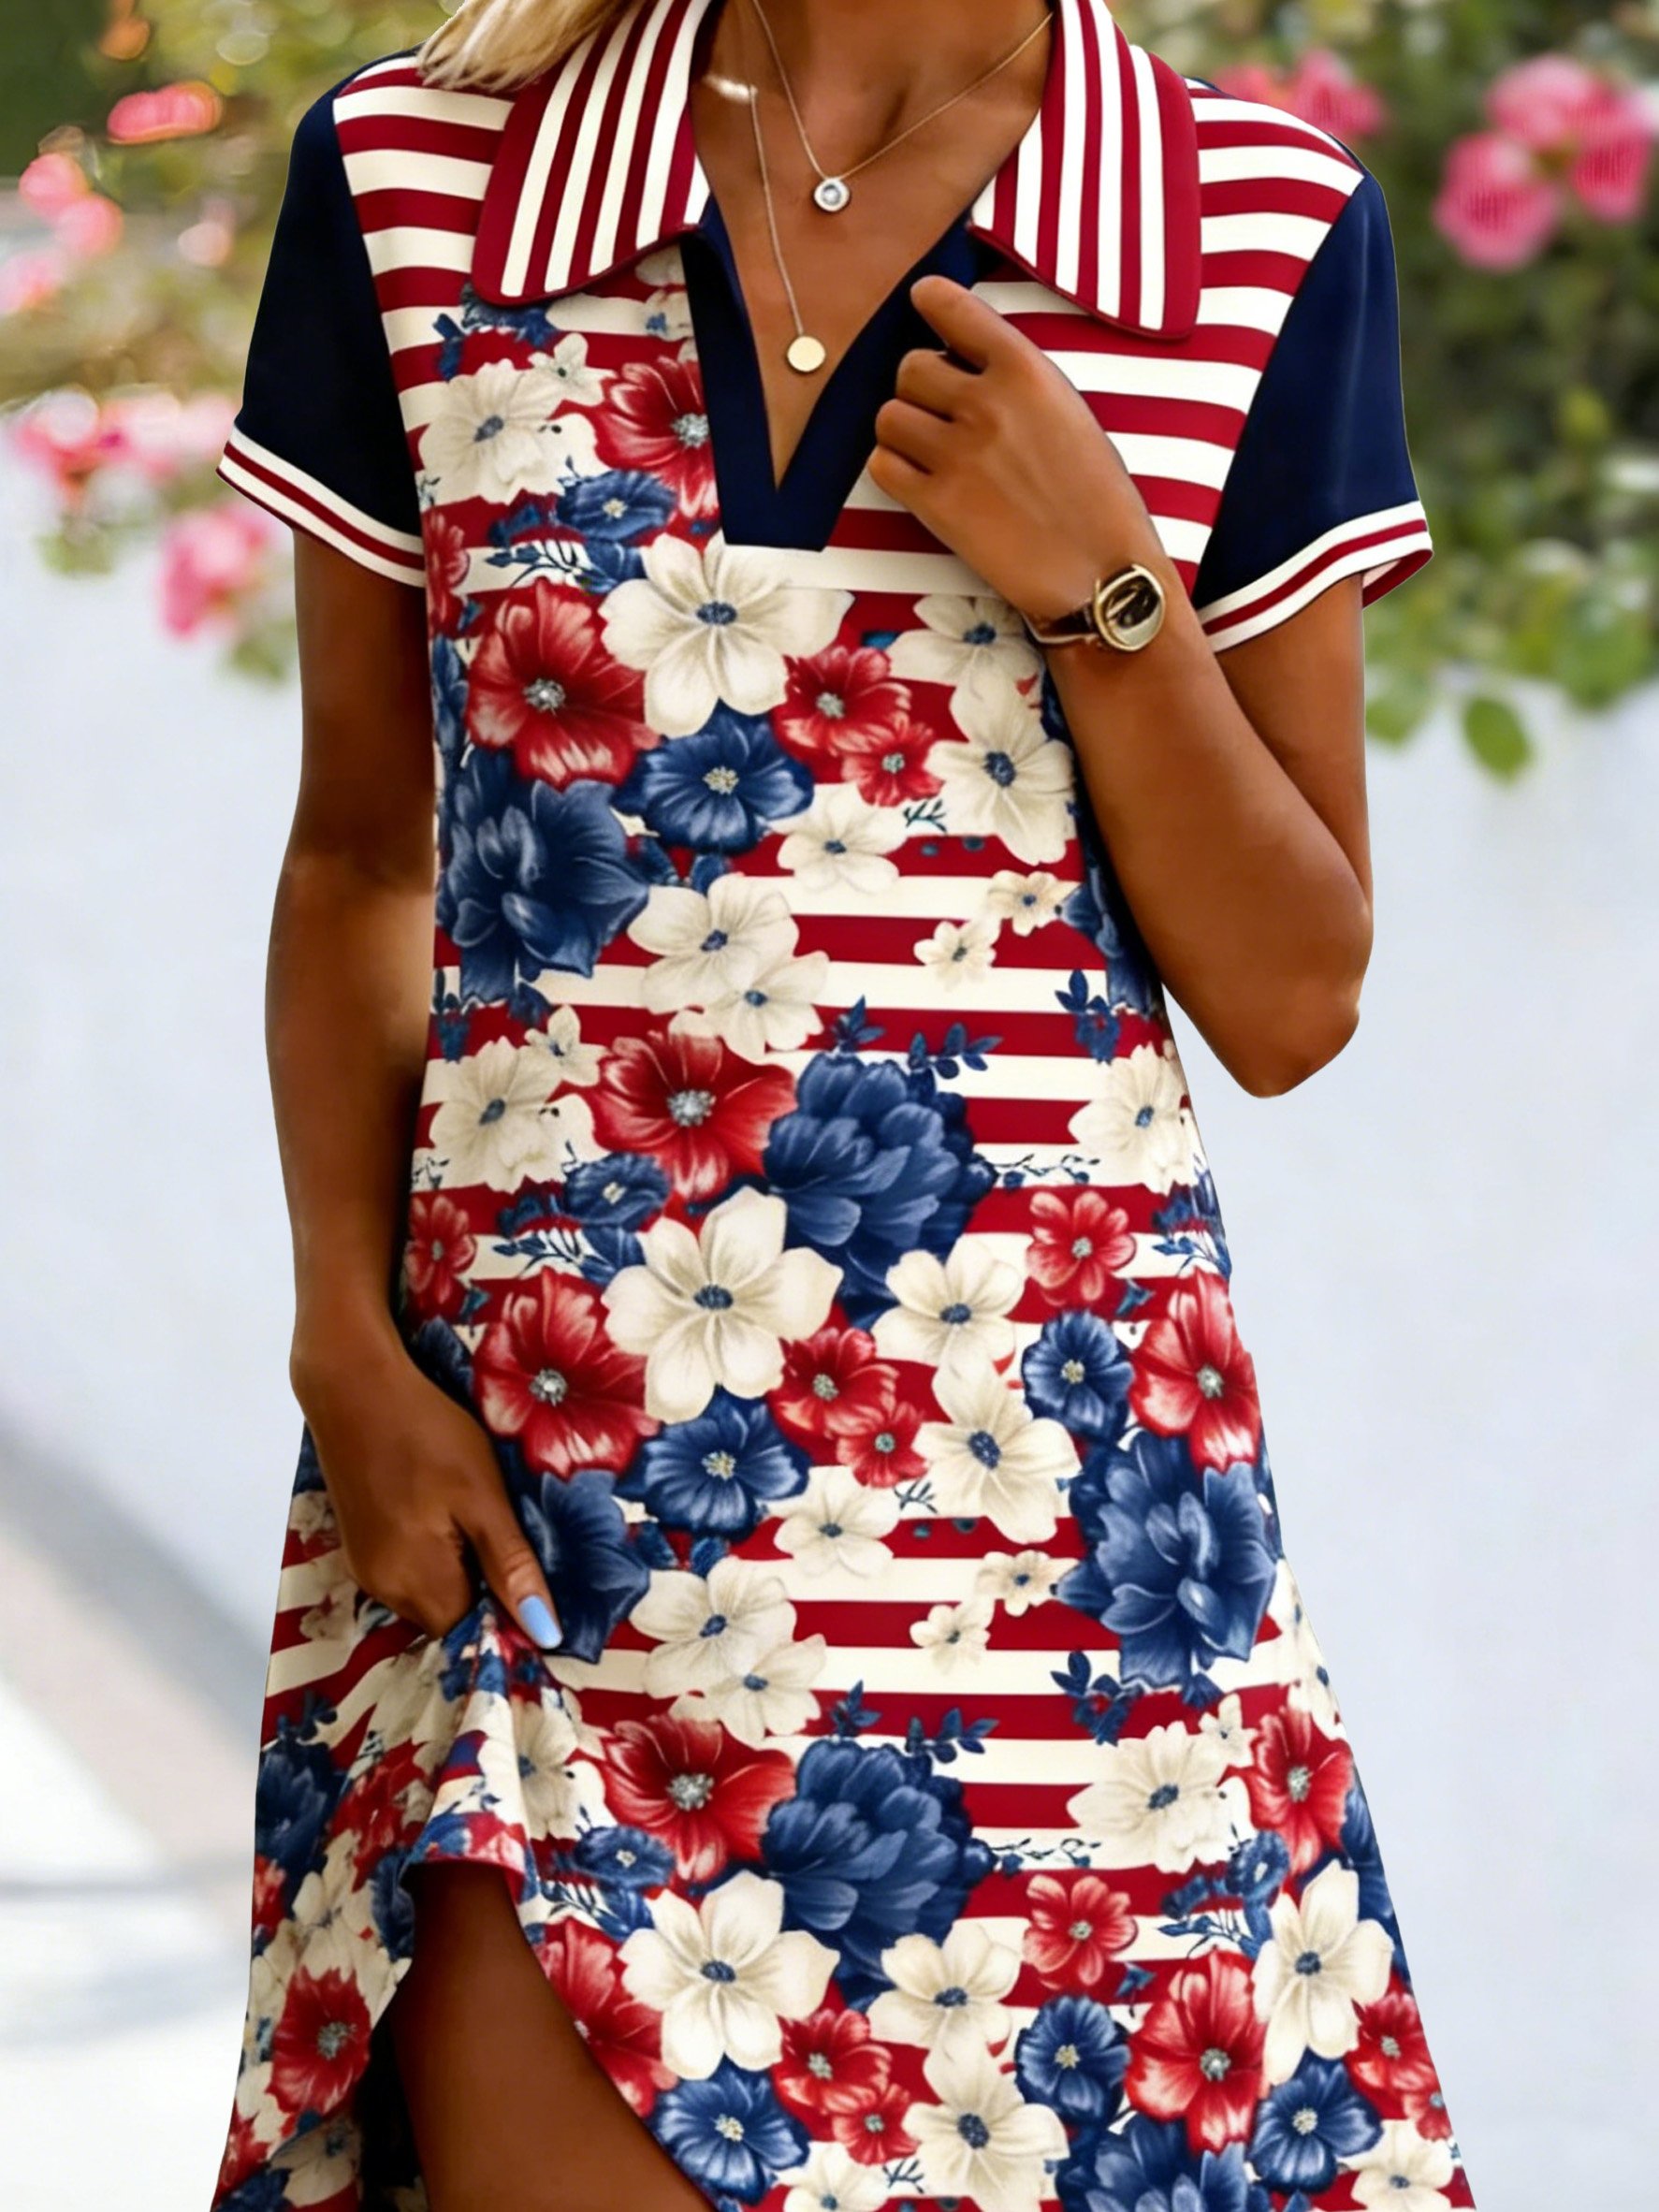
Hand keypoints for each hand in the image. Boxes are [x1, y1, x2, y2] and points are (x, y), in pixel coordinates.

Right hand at [294, 1328, 562, 1651]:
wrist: (354, 1384)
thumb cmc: (426, 1432)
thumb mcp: (482, 1495)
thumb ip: (511, 1565)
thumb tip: (545, 1634)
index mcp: (414, 1581)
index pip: (472, 1629)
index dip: (506, 1608)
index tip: (531, 1571)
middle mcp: (381, 1586)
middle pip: (447, 1614)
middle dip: (483, 1587)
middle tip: (507, 1532)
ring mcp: (364, 1564)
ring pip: (428, 1591)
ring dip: (458, 1568)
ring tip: (478, 1517)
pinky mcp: (358, 1541)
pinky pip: (406, 1568)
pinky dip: (432, 1552)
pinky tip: (445, 1510)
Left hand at [869, 272, 1168, 624]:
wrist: (1099, 570)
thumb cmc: (1097, 496)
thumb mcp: (1070, 412)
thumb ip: (1018, 382)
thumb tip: (965, 363)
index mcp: (1026, 370)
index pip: (954, 308)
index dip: (930, 301)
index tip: (922, 300)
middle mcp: (986, 403)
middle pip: (910, 367)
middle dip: (922, 387)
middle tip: (944, 412)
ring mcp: (957, 454)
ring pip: (888, 416)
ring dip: (904, 429)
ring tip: (933, 450)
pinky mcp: (936, 504)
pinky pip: (882, 465)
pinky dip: (894, 468)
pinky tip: (921, 479)